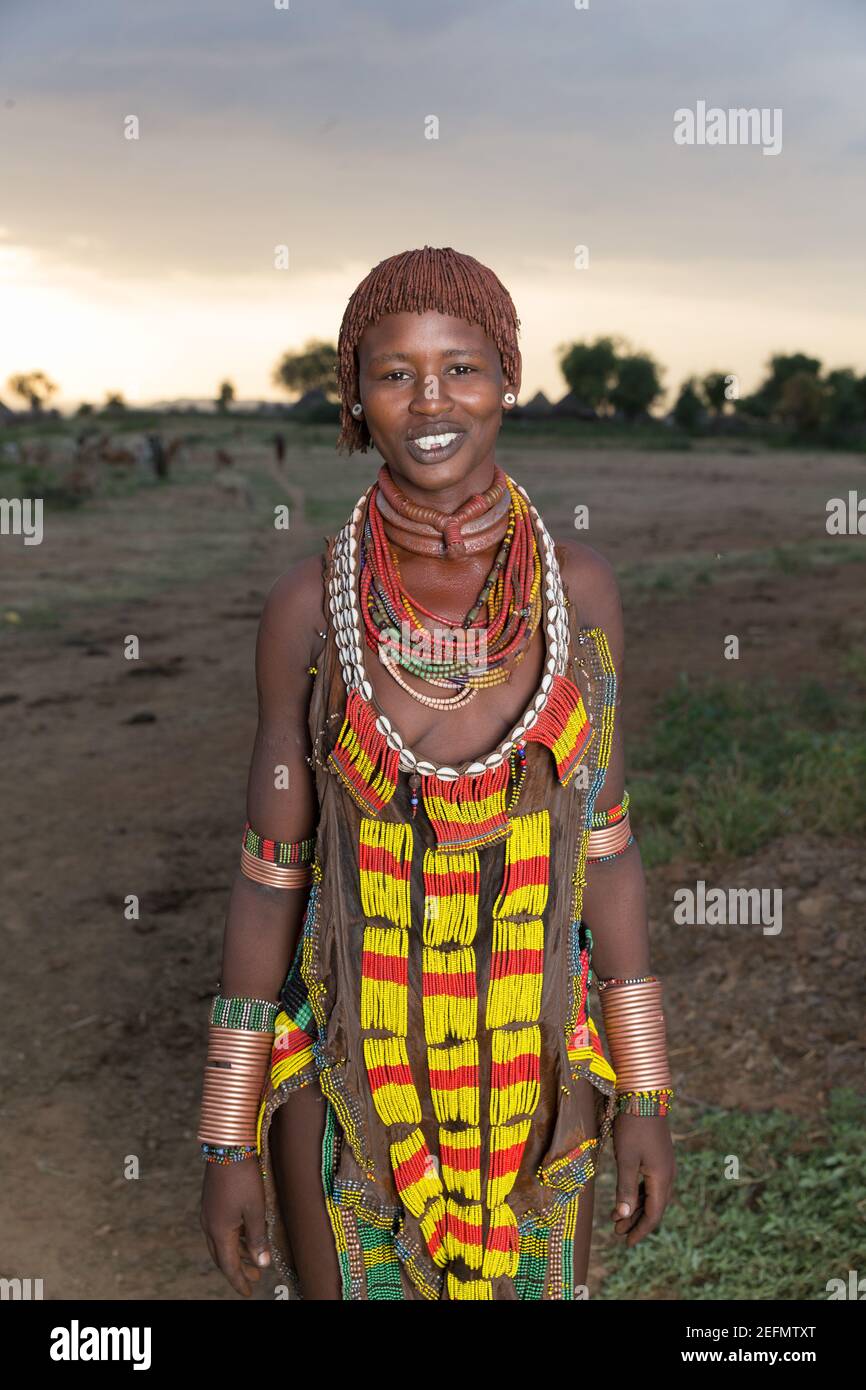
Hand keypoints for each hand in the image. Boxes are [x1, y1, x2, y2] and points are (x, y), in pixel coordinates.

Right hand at [200, 1158, 271, 1295]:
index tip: (249, 1293)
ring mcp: (209, 1213)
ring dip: (237, 1253)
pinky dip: (233, 1239)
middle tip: (254, 1279)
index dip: (239, 1281)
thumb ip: (258, 1238)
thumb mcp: (255, 1209)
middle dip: (238, 1269)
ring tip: (253, 1259)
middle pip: (222, 1256)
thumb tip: (262, 1263)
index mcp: (219, 1231)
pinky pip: (221, 1229)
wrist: (227, 1146)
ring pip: (221, 1243)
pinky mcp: (211, 1202)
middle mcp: (209, 1225)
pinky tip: (245, 1235)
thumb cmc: (244, 1177)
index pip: (228, 1265)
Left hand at [610, 1113, 674, 1246]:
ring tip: (617, 1218)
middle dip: (636, 1222)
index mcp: (662, 1178)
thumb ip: (625, 1188)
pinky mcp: (658, 1157)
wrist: (644, 1096)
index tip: (626, 1242)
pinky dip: (638, 1194)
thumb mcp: (626, 1158)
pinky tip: (627, 1196)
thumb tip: (624, 1217)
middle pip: (654, 1207)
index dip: (640, 1230)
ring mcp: (664, 1166)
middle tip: (617, 1232)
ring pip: (652, 1195)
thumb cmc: (633, 1126)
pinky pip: (650, 1184)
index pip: (653, 1214)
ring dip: (636, 1208)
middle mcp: (667, 1175)